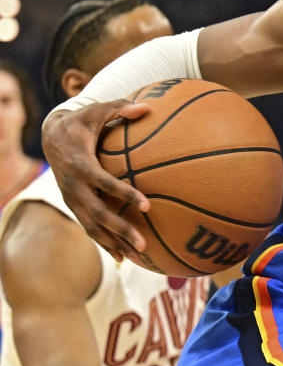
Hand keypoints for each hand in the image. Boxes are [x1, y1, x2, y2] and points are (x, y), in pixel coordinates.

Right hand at [41, 101, 151, 260]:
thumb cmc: (82, 121)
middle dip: (120, 229)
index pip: (103, 183)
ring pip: (92, 226)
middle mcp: (73, 185)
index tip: (147, 204)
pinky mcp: (73, 205)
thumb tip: (148, 107)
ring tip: (138, 258)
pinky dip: (105, 243)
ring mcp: (71, 198)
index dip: (124, 194)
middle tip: (144, 243)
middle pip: (97, 213)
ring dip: (114, 243)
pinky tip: (123, 258)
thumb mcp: (97, 111)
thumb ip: (121, 108)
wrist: (51, 135)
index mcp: (80, 164)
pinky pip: (89, 228)